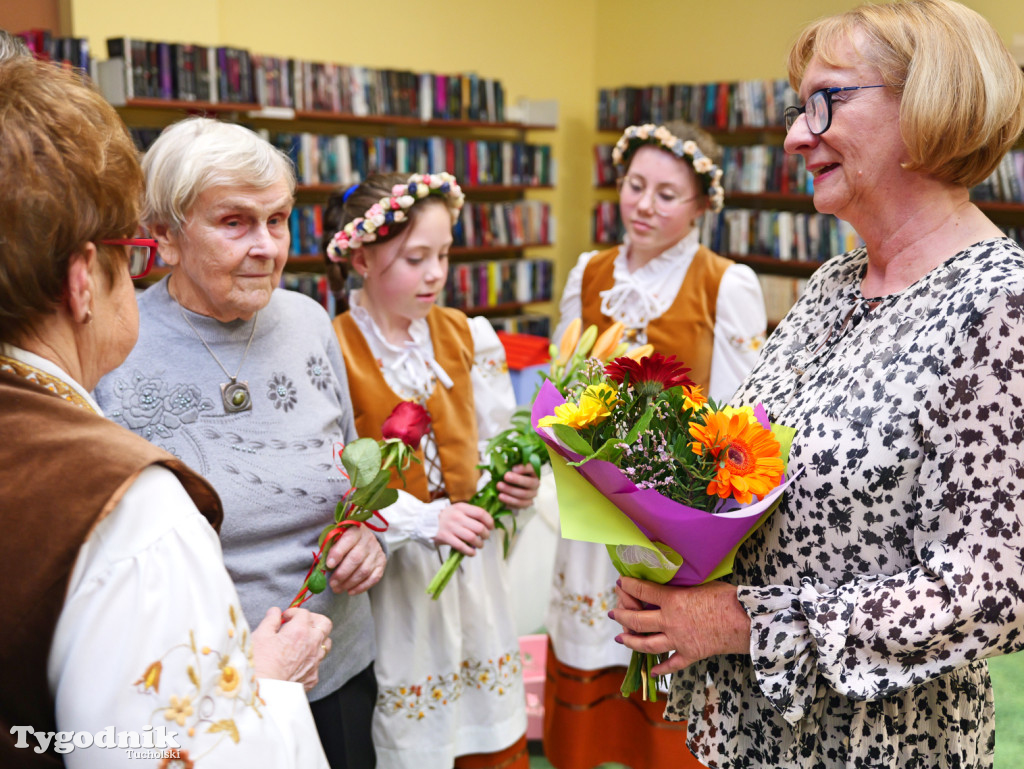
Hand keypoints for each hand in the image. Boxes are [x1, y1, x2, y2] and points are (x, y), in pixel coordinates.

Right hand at [251, 607, 331, 690]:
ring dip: (316, 639)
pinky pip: (318, 663)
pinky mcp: (313, 678)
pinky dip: (310, 659)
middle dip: (314, 619)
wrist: (261, 692)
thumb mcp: (260, 636)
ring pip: (326, 644)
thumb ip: (270, 620)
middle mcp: (312, 645)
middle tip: (300, 622)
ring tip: (302, 641)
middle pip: (325, 624)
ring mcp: (315, 662)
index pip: (304, 613)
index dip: (293, 612)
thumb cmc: (258, 664)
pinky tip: (298, 661)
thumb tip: (275, 612)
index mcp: (299, 631)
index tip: (284, 618)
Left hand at [325, 525, 386, 595]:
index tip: (328, 565)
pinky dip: (361, 587)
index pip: (348, 540)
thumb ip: (331, 547)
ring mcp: (376, 552)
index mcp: (355, 530)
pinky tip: (350, 591)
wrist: (364, 538)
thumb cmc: (346, 539)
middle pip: (356, 559)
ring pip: (364, 571)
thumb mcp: (338, 536)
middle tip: (332, 584)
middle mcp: (368, 540)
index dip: (338, 553)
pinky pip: (374, 578)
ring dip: (349, 583)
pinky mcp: (381, 563)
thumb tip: (323, 566)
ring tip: (338, 589)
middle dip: (342, 574)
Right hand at [434, 502, 493, 555]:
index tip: (491, 527)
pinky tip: (472, 552)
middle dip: (486, 535)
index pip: (481, 513)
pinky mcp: (445, 537)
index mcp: (462, 507)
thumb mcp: (457, 509)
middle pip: (479, 527)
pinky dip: (470, 552)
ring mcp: (451, 527)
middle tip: (485, 537)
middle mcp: (457, 516)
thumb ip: (470, 514)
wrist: (424, 520)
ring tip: (480, 545)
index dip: (490, 521)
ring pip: (472, 538)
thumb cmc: (445, 516)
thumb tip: (486, 523)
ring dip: (479, 544)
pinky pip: (461, 546)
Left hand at [496, 464, 539, 509]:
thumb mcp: (510, 467)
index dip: (523, 468)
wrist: (510, 486)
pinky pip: (520, 505)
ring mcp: (532, 494)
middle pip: (529, 483)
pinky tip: (502, 499)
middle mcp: (535, 483)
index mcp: (533, 472)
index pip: (532, 468)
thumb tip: (502, 466)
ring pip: (524, 496)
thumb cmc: (510, 473)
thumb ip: (509, 465)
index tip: (513, 468)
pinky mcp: (526, 504)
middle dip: (517, 480)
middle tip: (505, 477)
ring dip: (511, 493)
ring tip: (500, 492)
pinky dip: (510, 503)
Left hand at [609, 578, 750, 675]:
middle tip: (613, 611)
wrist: (746, 622)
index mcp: (672, 601)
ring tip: (621, 638)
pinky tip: (653, 670)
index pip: (642, 591)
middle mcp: (670, 622)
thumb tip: (670, 581)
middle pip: (638, 620)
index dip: (628, 585)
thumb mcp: (701, 583)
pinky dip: (662, 668)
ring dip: (631, 641)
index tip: (620, 582)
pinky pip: (673, 664)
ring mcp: (679, 641)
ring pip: (648, 644)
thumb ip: (681, 585)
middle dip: (622, 614)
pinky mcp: (691, 654)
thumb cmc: (727, 597)